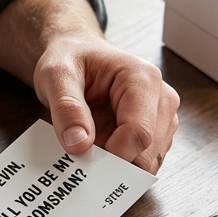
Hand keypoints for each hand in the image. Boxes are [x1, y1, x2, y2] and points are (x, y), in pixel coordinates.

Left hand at [0, 0, 178, 172]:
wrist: (77, 53)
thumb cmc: (71, 59)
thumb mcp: (56, 75)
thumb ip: (66, 108)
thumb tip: (78, 144)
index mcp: (142, 78)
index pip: (139, 133)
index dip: (113, 154)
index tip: (84, 156)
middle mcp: (161, 98)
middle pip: (148, 152)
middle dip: (114, 162)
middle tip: (82, 153)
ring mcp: (161, 117)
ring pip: (147, 161)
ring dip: (117, 163)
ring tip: (88, 143)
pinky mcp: (156, 132)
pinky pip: (141, 160)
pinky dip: (119, 161)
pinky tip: (98, 145)